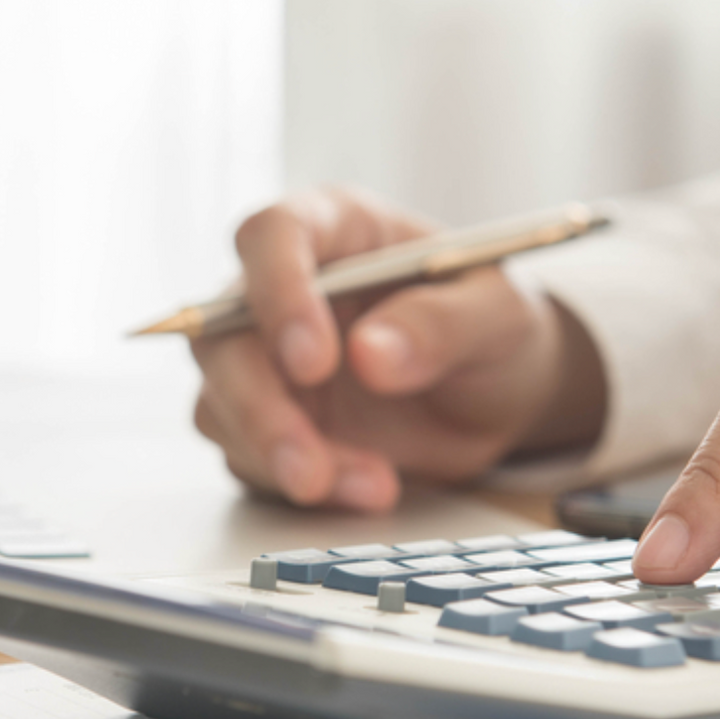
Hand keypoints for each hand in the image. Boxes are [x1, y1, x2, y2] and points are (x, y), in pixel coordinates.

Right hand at [191, 186, 605, 510]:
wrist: (495, 393)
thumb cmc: (493, 327)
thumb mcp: (497, 314)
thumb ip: (442, 324)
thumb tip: (371, 354)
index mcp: (335, 228)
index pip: (273, 235)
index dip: (278, 291)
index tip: (314, 360)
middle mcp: (282, 289)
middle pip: (222, 333)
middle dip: (260, 406)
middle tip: (310, 465)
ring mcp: (266, 358)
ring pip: (222, 404)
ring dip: (282, 456)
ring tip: (375, 487)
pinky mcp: (268, 419)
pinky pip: (250, 457)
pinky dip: (303, 486)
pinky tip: (369, 490)